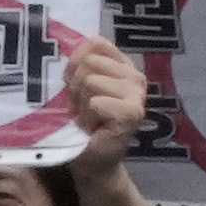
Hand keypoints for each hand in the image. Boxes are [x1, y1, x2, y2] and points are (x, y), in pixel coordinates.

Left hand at [60, 33, 146, 152]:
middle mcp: (134, 75)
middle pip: (89, 63)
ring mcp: (137, 94)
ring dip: (80, 103)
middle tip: (80, 107)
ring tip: (85, 117)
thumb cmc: (80, 123)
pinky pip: (96, 101)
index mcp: (121, 66)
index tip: (72, 83)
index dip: (75, 62)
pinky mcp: (132, 113)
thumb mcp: (75, 89)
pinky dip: (87, 116)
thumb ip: (76, 65)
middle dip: (75, 86)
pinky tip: (93, 127)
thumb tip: (68, 46)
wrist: (91, 161)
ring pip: (91, 81)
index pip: (95, 43)